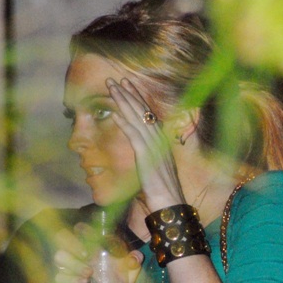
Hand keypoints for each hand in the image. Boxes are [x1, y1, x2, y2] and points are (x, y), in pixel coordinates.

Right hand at [54, 222, 142, 282]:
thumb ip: (133, 261)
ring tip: (88, 273)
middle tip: (86, 255)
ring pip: (59, 256)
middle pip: (62, 238)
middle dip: (73, 243)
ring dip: (73, 263)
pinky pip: (60, 277)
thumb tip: (137, 257)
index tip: (86, 231)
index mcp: (90, 247)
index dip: (82, 228)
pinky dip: (71, 279)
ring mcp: (68, 269)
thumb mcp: (128, 272)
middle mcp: (76, 255)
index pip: (80, 230)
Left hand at [106, 77, 185, 211]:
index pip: (147, 114)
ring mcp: (153, 146)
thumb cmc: (163, 190)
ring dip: (123, 102)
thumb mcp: (156, 167)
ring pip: (136, 119)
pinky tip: (114, 114)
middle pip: (141, 111)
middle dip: (128, 94)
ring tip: (112, 88)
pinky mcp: (147, 156)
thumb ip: (150, 154)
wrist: (170, 203)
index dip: (136, 98)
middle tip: (115, 80)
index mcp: (161, 140)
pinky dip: (124, 124)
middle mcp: (158, 139)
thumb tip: (142, 148)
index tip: (126, 85)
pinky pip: (134, 136)